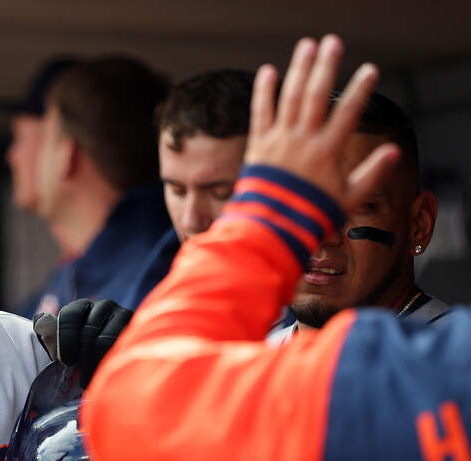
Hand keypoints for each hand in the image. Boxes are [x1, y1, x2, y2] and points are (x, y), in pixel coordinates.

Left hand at [33, 299, 131, 385]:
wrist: (118, 363)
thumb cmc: (82, 354)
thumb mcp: (61, 344)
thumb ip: (48, 333)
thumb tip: (39, 321)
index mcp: (80, 307)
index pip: (70, 315)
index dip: (65, 339)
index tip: (65, 361)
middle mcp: (102, 305)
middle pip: (88, 332)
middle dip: (82, 358)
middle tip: (80, 380)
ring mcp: (122, 314)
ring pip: (105, 341)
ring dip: (96, 365)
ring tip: (93, 381)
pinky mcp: (137, 328)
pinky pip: (122, 346)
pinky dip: (112, 362)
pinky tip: (108, 373)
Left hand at [245, 35, 399, 210]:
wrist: (272, 227)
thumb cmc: (312, 215)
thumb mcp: (349, 198)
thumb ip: (371, 174)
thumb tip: (393, 152)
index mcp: (328, 151)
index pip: (348, 112)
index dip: (360, 90)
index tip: (370, 70)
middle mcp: (303, 140)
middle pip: (316, 95)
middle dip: (326, 67)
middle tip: (333, 43)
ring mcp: (279, 140)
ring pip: (290, 97)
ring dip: (298, 69)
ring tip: (306, 46)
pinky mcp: (258, 145)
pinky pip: (261, 112)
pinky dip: (264, 91)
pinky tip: (268, 70)